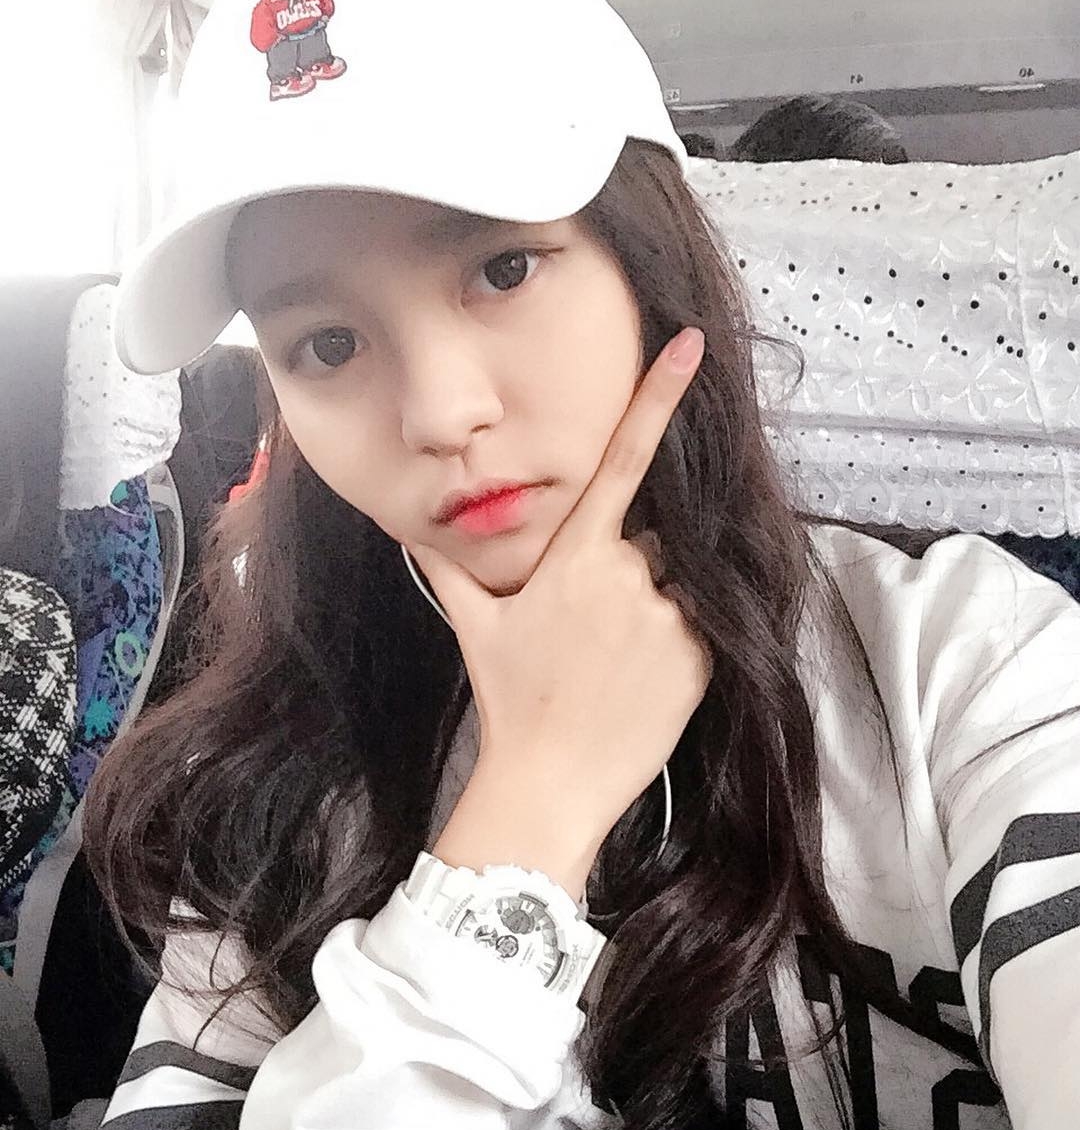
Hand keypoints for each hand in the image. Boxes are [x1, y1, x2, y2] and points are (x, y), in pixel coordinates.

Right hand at [411, 327, 710, 849]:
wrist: (549, 782)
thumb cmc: (510, 700)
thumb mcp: (475, 628)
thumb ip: (448, 569)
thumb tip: (407, 531)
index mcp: (574, 556)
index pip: (622, 461)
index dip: (657, 398)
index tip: (691, 346)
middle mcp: (627, 574)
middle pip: (650, 540)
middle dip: (631, 567)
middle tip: (597, 634)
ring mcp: (668, 616)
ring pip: (675, 585)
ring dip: (653, 609)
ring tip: (616, 666)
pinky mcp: (700, 656)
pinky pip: (700, 627)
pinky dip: (678, 644)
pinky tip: (640, 683)